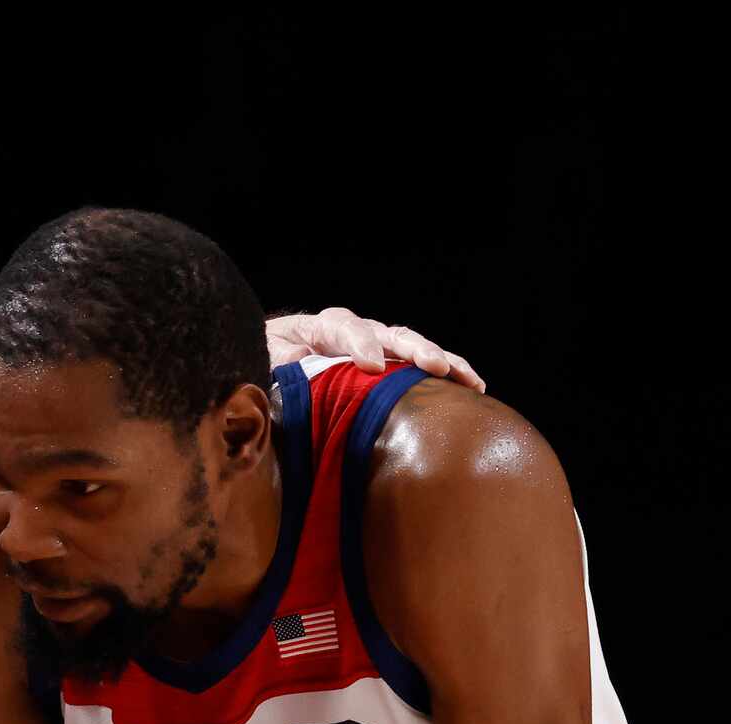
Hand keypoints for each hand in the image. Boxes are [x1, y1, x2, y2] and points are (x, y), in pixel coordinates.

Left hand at [266, 308, 484, 391]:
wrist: (261, 364)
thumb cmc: (260, 365)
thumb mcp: (261, 362)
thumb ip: (276, 364)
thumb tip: (293, 364)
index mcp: (318, 328)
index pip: (345, 328)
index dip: (361, 344)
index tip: (372, 366)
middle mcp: (351, 332)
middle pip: (390, 333)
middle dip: (415, 350)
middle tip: (437, 367)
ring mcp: (370, 347)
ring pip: (410, 349)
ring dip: (443, 362)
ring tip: (470, 381)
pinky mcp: (381, 368)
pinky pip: (413, 369)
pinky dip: (442, 376)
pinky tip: (468, 389)